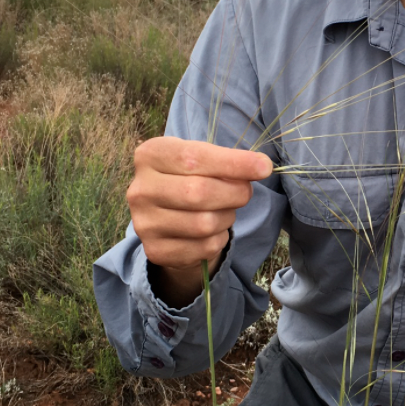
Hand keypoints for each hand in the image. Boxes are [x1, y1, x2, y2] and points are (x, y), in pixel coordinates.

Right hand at [127, 137, 272, 306]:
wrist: (167, 214)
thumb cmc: (190, 175)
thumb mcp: (202, 158)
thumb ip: (228, 160)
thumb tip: (262, 166)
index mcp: (151, 155)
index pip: (195, 157)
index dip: (234, 163)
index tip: (264, 167)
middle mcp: (140, 189)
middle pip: (199, 192)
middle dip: (234, 192)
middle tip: (246, 191)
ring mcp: (144, 223)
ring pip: (204, 223)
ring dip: (227, 216)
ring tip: (225, 209)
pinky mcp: (155, 250)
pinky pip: (204, 247)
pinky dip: (219, 238)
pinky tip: (213, 229)